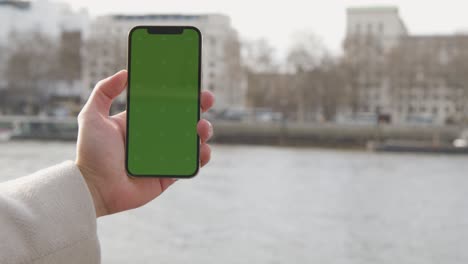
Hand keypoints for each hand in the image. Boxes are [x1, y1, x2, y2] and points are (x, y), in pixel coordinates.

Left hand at [75, 70, 214, 216]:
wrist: (94, 188)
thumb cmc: (91, 154)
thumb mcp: (92, 116)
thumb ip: (103, 91)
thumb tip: (125, 73)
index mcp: (140, 122)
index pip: (166, 105)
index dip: (181, 95)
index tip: (192, 85)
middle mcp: (154, 138)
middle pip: (183, 120)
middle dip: (198, 109)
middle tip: (206, 100)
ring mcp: (163, 157)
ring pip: (191, 141)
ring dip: (202, 132)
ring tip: (202, 128)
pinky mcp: (168, 175)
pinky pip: (190, 165)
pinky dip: (201, 157)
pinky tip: (202, 150)